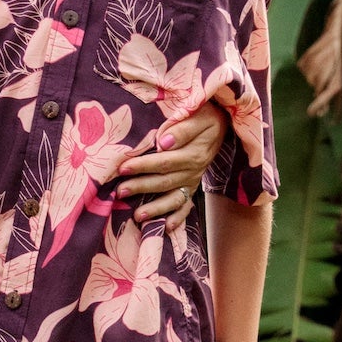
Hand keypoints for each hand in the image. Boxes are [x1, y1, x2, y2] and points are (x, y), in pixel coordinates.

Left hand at [119, 103, 225, 231]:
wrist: (221, 123)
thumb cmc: (203, 115)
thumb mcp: (197, 114)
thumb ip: (182, 127)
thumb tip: (164, 141)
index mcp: (193, 153)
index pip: (164, 161)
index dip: (143, 165)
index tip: (123, 167)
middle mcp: (194, 170)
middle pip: (165, 182)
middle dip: (141, 187)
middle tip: (120, 191)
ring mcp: (193, 180)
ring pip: (173, 198)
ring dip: (155, 208)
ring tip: (137, 216)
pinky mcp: (192, 187)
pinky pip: (186, 205)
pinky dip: (178, 218)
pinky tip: (165, 227)